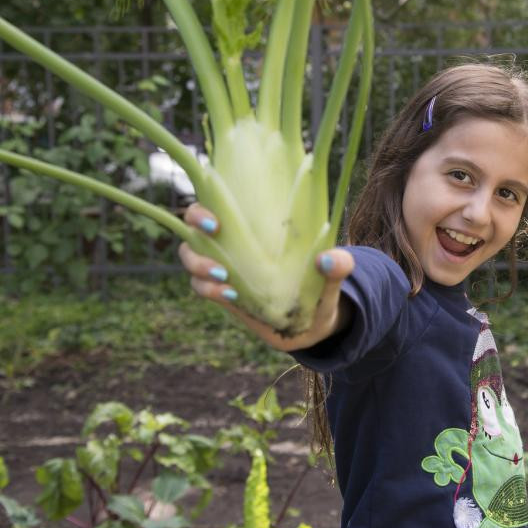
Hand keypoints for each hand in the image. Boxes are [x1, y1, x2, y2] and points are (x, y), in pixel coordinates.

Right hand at [178, 203, 353, 351]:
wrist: (312, 324)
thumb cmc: (321, 288)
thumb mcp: (333, 276)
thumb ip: (338, 267)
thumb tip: (329, 259)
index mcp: (255, 224)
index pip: (217, 202)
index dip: (204, 209)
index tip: (217, 224)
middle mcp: (234, 242)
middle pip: (192, 228)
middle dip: (194, 234)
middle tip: (217, 248)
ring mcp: (224, 267)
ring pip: (190, 259)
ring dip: (199, 266)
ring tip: (225, 279)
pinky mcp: (222, 292)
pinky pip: (200, 287)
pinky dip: (208, 290)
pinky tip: (231, 295)